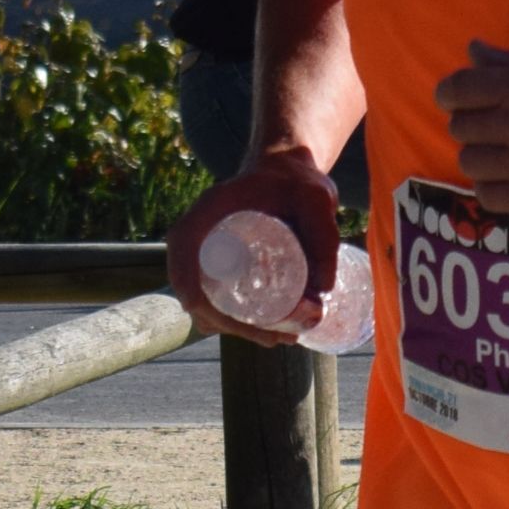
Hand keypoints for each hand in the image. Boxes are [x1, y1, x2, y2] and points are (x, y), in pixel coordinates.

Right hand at [163, 144, 339, 340]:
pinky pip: (218, 302)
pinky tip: (270, 334)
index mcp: (208, 214)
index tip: (228, 319)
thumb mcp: (315, 197)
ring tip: (285, 337)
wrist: (287, 171)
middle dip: (233, 326)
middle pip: (197, 293)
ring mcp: (206, 256)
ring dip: (237, 330)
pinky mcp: (220, 268)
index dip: (196, 293)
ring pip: (208, 305)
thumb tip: (322, 289)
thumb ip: (324, 233)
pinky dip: (238, 323)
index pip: (185, 258)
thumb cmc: (297, 179)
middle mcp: (198, 237)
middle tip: (280, 337)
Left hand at [438, 40, 508, 213]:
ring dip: (480, 156)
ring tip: (502, 153)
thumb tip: (472, 50)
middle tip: (491, 127)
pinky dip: (492, 187)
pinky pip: (488, 196)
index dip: (448, 94)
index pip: (458, 89)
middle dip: (470, 124)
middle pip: (460, 127)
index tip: (454, 100)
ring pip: (469, 162)